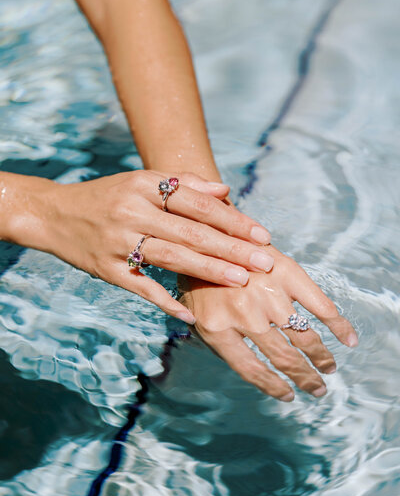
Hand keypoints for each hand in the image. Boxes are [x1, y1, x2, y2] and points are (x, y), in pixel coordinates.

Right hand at [43, 170, 273, 322]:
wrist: (54, 214)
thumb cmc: (107, 196)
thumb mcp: (140, 181)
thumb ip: (183, 183)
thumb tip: (225, 190)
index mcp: (143, 185)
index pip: (198, 203)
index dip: (233, 220)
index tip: (262, 234)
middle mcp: (131, 211)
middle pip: (190, 232)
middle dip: (232, 248)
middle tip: (264, 261)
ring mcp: (117, 242)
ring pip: (170, 257)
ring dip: (208, 270)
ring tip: (240, 280)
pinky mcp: (106, 269)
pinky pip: (141, 288)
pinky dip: (166, 302)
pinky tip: (191, 315)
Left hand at [179, 245, 357, 399]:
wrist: (207, 232)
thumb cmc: (200, 277)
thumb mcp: (194, 313)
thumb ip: (218, 342)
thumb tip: (253, 370)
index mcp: (217, 328)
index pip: (252, 369)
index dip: (273, 386)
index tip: (289, 395)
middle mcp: (244, 314)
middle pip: (283, 357)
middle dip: (305, 377)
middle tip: (318, 388)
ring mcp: (268, 293)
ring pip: (303, 336)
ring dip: (321, 357)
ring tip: (328, 368)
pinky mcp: (287, 273)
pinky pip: (320, 305)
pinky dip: (339, 325)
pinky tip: (349, 340)